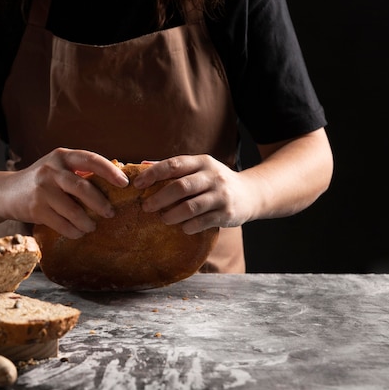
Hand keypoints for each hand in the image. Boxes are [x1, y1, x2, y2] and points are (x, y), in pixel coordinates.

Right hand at [5, 148, 129, 238]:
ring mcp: (42, 189)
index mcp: (62, 156)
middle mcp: (51, 170)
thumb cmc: (42, 180)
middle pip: (82, 187)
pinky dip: (74, 231)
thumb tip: (119, 177)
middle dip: (100, 203)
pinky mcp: (35, 208)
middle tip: (111, 212)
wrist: (6, 192)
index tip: (124, 183)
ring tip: (92, 226)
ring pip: (73, 210)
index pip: (90, 159)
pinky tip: (78, 232)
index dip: (110, 171)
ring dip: (87, 222)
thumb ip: (82, 171)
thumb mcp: (59, 167)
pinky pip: (61, 224)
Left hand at [132, 155, 254, 233]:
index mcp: (202, 162)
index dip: (153, 174)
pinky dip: (188, 226)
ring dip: (172, 215)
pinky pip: (201, 222)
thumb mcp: (200, 168)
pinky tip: (182, 227)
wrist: (251, 193)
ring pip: (190, 207)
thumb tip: (142, 166)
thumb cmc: (216, 181)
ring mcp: (221, 195)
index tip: (137, 184)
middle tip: (146, 207)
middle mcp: (213, 176)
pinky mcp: (226, 213)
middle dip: (159, 198)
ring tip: (163, 218)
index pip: (174, 164)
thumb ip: (174, 168)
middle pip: (181, 187)